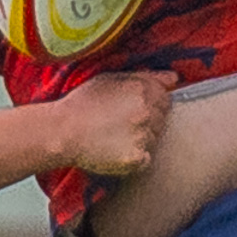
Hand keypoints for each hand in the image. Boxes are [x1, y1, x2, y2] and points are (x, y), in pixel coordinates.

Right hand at [57, 71, 176, 176]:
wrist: (62, 132)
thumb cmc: (82, 103)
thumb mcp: (111, 79)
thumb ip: (146, 77)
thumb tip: (174, 79)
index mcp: (143, 90)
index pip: (165, 98)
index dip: (151, 104)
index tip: (134, 109)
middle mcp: (147, 112)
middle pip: (162, 119)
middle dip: (148, 120)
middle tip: (122, 124)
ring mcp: (143, 136)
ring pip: (154, 139)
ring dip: (142, 139)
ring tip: (116, 137)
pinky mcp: (136, 158)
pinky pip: (146, 159)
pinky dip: (136, 158)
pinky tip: (117, 150)